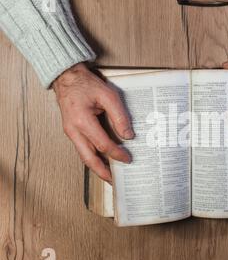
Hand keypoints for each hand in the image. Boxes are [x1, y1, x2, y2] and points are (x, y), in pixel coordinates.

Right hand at [53, 63, 133, 181]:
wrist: (67, 78)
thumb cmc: (86, 84)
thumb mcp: (108, 95)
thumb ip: (119, 116)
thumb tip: (128, 135)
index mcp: (82, 121)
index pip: (103, 144)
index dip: (117, 154)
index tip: (128, 159)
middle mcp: (73, 130)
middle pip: (88, 159)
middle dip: (102, 172)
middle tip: (115, 181)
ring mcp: (71, 132)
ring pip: (84, 156)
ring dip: (97, 167)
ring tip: (109, 175)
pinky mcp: (72, 132)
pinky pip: (83, 149)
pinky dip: (93, 157)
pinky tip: (102, 160)